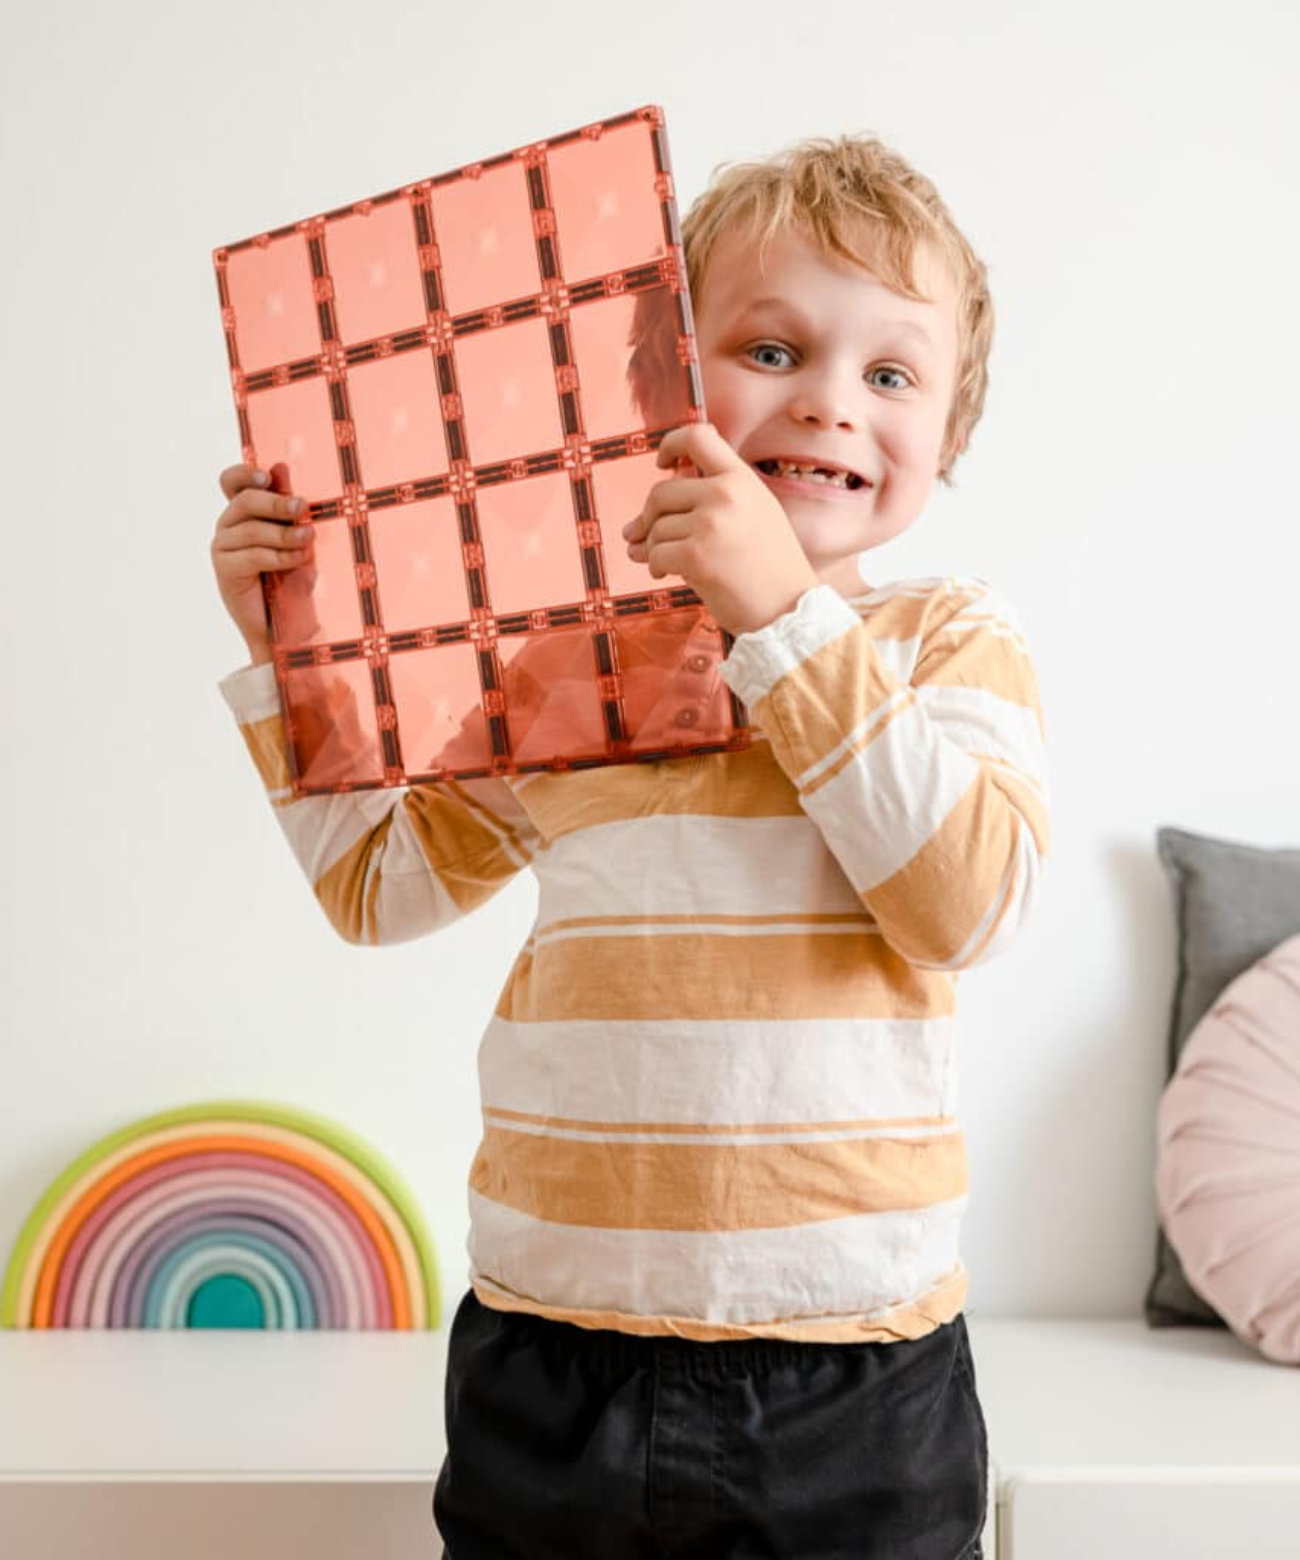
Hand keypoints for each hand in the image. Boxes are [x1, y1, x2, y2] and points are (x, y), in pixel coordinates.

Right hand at [210, 463, 314, 662]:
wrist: (289, 624)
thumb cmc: (294, 577)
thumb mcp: (297, 537)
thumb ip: (288, 506)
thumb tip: (280, 466)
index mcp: (244, 512)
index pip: (231, 481)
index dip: (244, 473)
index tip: (267, 476)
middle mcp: (228, 526)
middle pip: (243, 502)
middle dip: (275, 503)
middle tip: (302, 508)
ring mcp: (222, 548)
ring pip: (251, 530)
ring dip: (284, 534)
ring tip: (308, 541)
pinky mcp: (225, 571)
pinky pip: (251, 556)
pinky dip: (278, 556)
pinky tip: (298, 559)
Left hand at [622, 422, 818, 636]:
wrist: (788, 609)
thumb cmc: (771, 568)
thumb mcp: (757, 513)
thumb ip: (718, 497)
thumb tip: (652, 507)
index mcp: (742, 479)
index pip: (697, 438)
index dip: (670, 445)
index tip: (661, 462)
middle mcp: (726, 494)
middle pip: (661, 492)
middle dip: (647, 517)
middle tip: (639, 533)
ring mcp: (710, 524)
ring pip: (657, 527)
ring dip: (652, 547)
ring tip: (660, 561)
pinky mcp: (695, 555)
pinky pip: (656, 553)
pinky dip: (655, 565)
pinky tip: (665, 573)